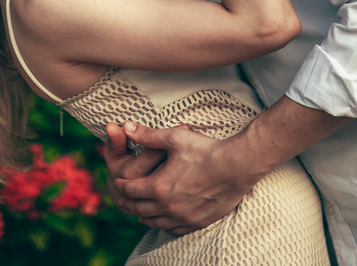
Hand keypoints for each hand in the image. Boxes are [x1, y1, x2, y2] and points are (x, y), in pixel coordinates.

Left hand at [113, 120, 255, 234]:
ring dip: (144, 215)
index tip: (118, 181)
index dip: (122, 185)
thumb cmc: (206, 150)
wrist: (237, 166)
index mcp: (160, 187)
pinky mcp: (198, 222)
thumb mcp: (174, 137)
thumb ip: (147, 135)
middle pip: (139, 209)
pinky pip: (173, 229)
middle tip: (124, 197)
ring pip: (155, 222)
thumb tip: (125, 126)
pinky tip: (163, 218)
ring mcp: (184, 217)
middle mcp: (169, 207)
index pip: (131, 190)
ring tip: (140, 209)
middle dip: (129, 202)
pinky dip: (163, 224)